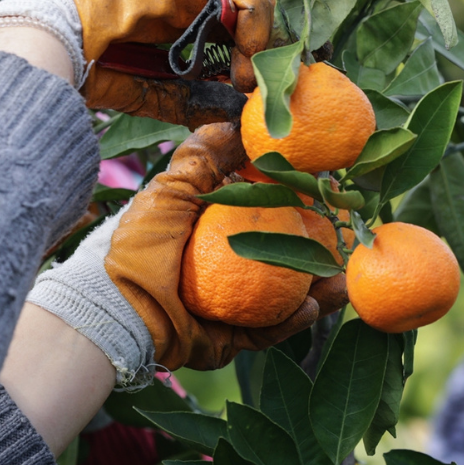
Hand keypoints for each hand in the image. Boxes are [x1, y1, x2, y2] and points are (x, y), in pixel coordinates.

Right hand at [0, 0, 274, 128]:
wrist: (63, 46)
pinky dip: (252, 17)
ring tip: (246, 72)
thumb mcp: (157, 90)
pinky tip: (244, 48)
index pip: (240, 25)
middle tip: (255, 81)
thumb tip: (230, 113)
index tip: (254, 87)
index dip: (256, 54)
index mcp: (183, 14)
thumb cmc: (99, 68)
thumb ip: (192, 99)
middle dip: (264, 47)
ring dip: (260, 37)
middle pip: (252, 8)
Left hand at [28, 123, 347, 381]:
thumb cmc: (140, 245)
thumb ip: (204, 157)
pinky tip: (314, 303)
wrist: (115, 308)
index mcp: (211, 235)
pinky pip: (268, 331)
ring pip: (283, 299)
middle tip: (348, 242)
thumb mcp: (171, 191)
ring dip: (318, 290)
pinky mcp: (228, 340)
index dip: (295, 208)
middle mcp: (223, 269)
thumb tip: (237, 124)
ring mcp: (227, 306)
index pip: (264, 217)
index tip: (323, 196)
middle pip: (282, 260)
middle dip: (319, 253)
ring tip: (345, 281)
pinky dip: (292, 320)